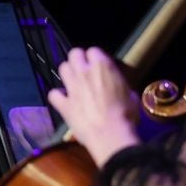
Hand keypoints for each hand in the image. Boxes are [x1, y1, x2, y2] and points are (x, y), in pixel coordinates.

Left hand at [45, 47, 140, 167]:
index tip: (99, 67)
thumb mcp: (131, 96)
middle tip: (84, 71)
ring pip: (62, 68)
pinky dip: (57, 96)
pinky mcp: (64, 103)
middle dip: (78, 60)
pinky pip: (53, 94)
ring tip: (74, 82)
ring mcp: (72, 87)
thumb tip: (121, 90)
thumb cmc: (126, 115)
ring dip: (68, 73)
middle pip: (74, 53)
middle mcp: (84, 72)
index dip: (96, 58)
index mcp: (103, 66)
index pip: (94, 51)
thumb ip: (122, 87)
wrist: (110, 134)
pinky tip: (63, 100)